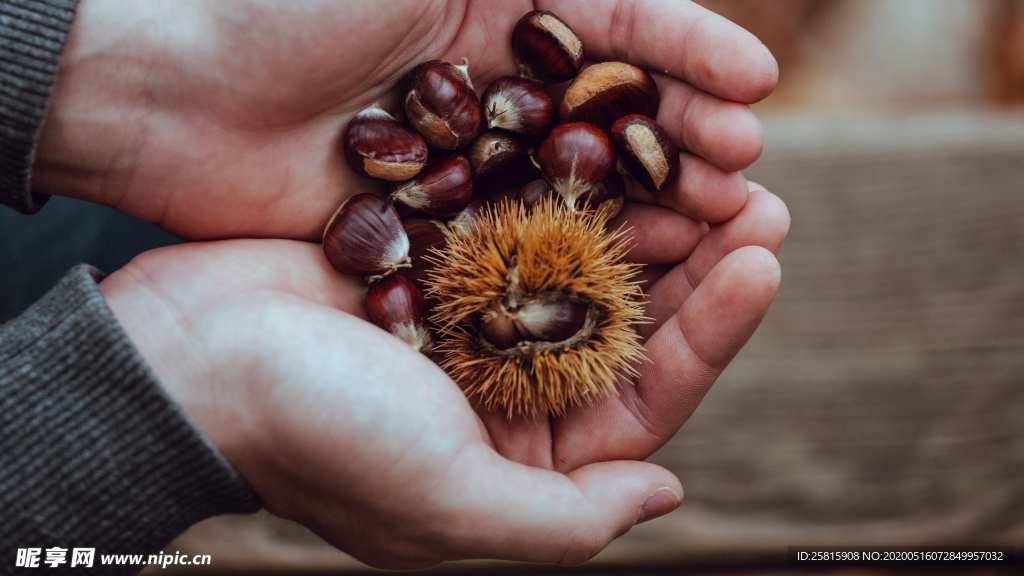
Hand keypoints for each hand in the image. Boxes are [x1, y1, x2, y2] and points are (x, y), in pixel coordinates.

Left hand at [35, 0, 775, 240]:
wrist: (163, 95)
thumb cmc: (280, 6)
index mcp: (500, 2)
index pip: (618, 24)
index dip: (690, 51)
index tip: (755, 87)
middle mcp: (492, 80)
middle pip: (612, 110)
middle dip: (685, 137)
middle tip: (748, 178)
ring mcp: (466, 155)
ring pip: (579, 179)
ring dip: (649, 204)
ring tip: (715, 228)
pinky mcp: (431, 220)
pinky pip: (520, 234)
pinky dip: (576, 251)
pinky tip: (630, 273)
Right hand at [99, 178, 786, 567]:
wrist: (187, 355)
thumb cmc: (316, 434)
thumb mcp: (448, 504)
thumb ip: (564, 520)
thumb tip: (667, 498)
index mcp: (518, 463)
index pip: (643, 402)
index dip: (712, 335)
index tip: (762, 263)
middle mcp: (504, 396)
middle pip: (626, 330)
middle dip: (696, 270)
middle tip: (760, 202)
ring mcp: (471, 324)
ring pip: (586, 271)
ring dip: (647, 221)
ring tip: (711, 166)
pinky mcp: (436, 262)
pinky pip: (525, 224)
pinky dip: (572, 191)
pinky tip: (617, 148)